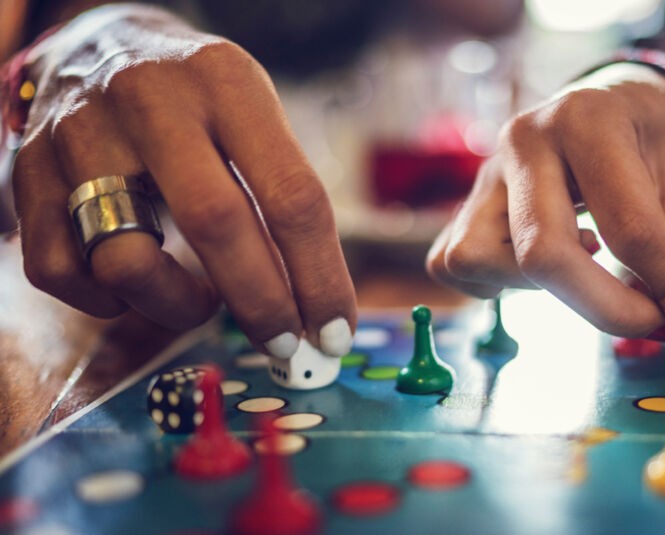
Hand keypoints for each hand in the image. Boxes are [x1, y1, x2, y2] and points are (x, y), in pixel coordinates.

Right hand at [13, 5, 355, 356]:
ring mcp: (79, 134)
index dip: (319, 276)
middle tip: (286, 346)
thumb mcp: (253, 114)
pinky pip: (62, 272)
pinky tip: (138, 284)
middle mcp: (150, 101)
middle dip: (262, 304)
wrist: (98, 44)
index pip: (291, 194)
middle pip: (215, 224)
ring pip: (126, 261)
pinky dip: (108, 302)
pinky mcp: (27, 171)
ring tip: (202, 300)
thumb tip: (317, 308)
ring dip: (177, 307)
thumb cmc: (197, 100)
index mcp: (225, 83)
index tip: (334, 331)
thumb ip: (282, 196)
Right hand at [427, 63, 664, 362]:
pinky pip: (456, 265)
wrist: (610, 97)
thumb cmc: (653, 137)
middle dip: (605, 309)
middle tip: (656, 325)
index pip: (628, 225)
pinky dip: (499, 283)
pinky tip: (548, 263)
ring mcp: (484, 172)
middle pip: (542, 253)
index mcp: (588, 119)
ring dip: (542, 290)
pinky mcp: (462, 203)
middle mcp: (523, 140)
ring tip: (587, 265)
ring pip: (479, 260)